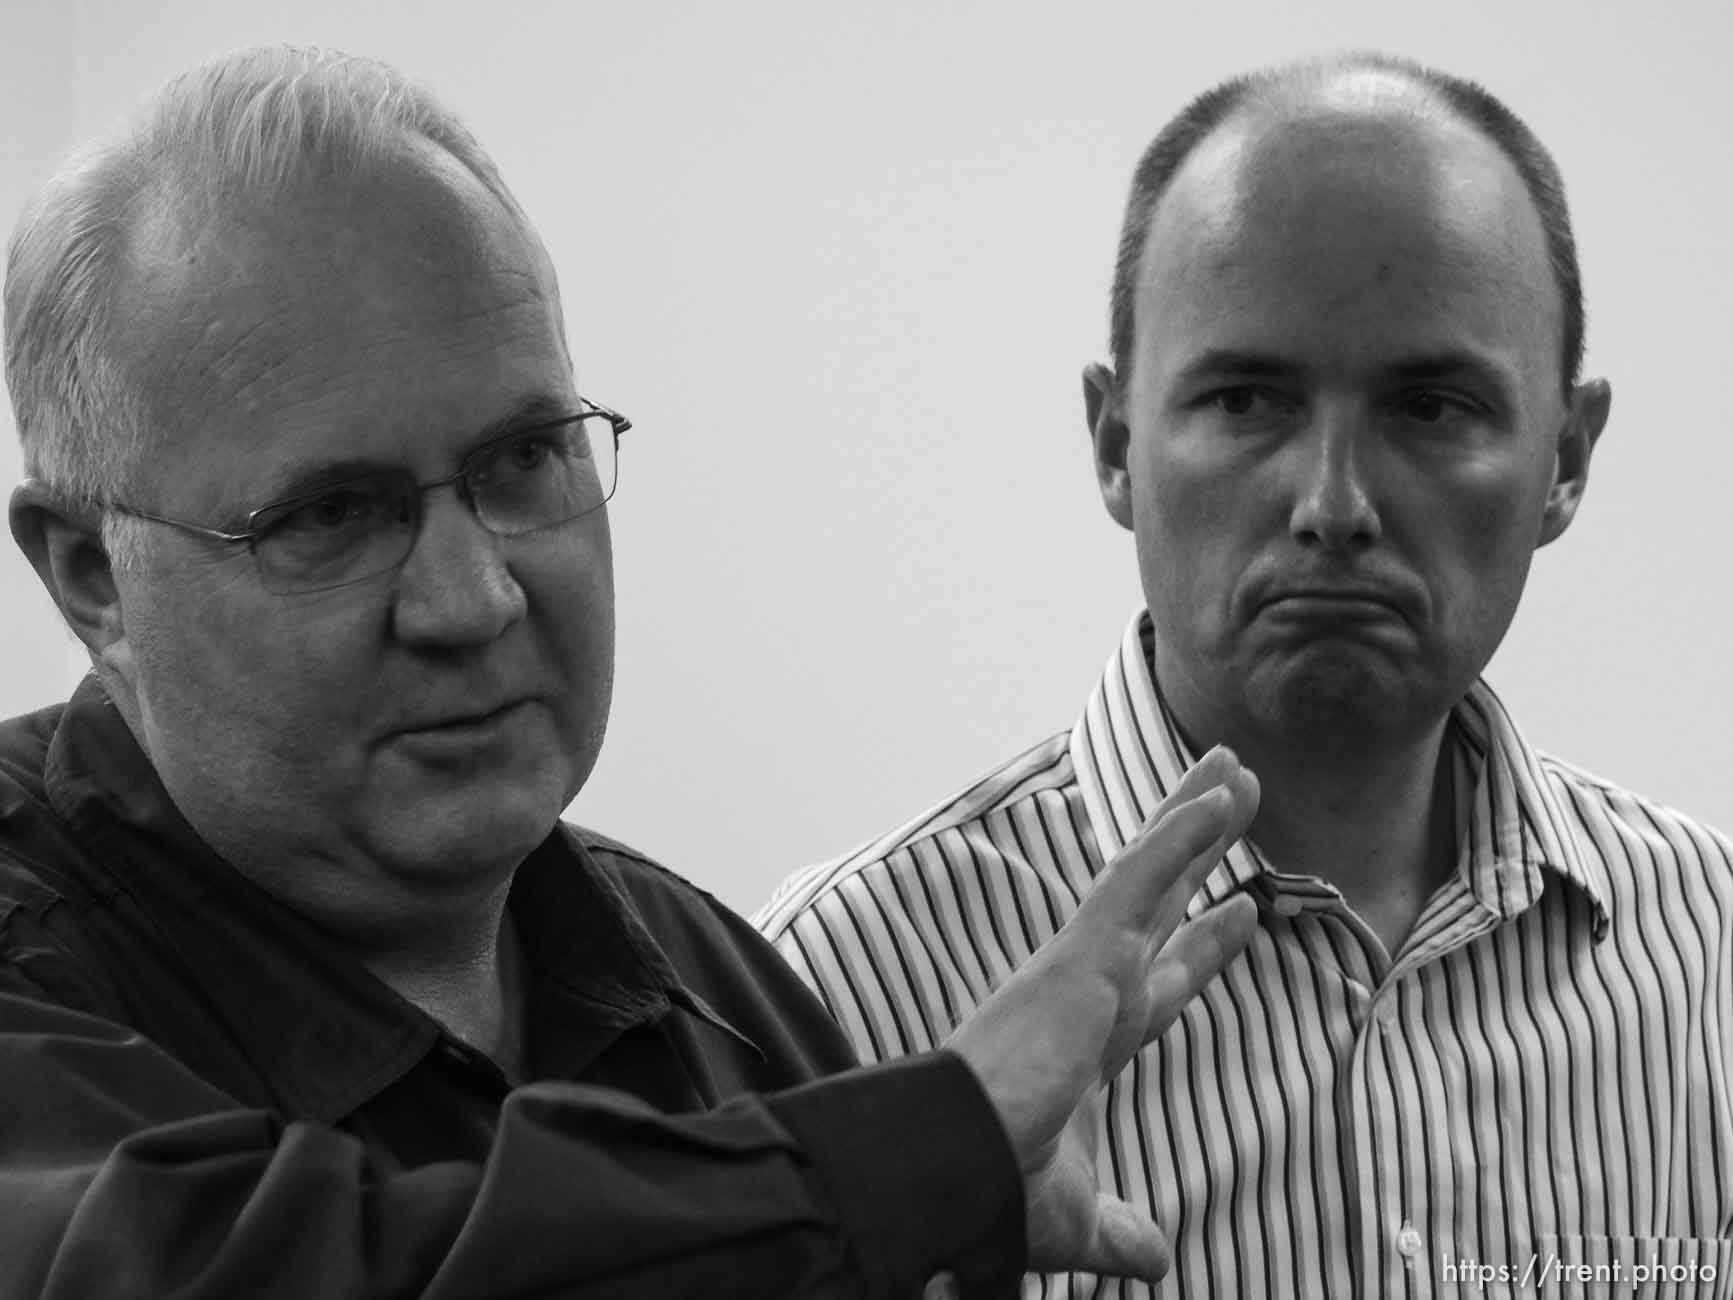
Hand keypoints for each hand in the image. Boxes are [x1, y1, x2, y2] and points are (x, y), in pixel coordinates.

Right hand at [943, 745, 1258, 1283]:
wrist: (958, 1172)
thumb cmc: (995, 1189)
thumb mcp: (1078, 1219)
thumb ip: (1119, 1231)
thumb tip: (1155, 1259)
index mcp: (1087, 1042)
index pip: (1157, 979)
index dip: (1201, 946)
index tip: (1242, 913)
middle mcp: (1087, 991)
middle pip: (1158, 902)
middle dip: (1198, 854)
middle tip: (1234, 800)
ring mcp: (1084, 966)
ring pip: (1151, 871)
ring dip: (1195, 818)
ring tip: (1237, 770)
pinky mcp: (1082, 952)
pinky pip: (1139, 877)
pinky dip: (1178, 835)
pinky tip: (1217, 797)